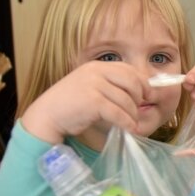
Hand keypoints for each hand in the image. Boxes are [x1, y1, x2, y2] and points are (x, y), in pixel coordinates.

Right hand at [21, 61, 146, 144]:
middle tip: (139, 111)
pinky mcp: (93, 101)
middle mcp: (96, 71)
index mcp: (97, 66)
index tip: (147, 96)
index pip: (129, 69)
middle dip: (140, 98)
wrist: (47, 115)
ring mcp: (94, 85)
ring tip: (131, 123)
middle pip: (132, 82)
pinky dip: (127, 122)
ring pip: (127, 100)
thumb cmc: (70, 105)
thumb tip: (138, 93)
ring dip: (133, 115)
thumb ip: (109, 85)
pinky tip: (129, 129)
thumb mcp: (90, 87)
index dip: (142, 83)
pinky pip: (118, 112)